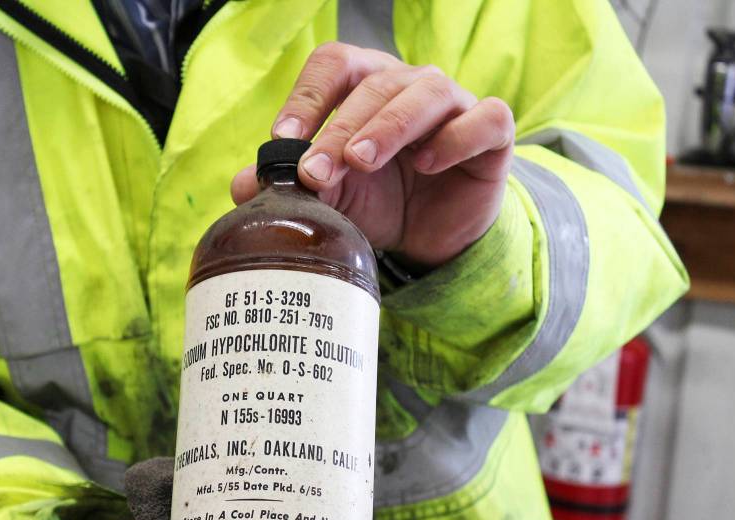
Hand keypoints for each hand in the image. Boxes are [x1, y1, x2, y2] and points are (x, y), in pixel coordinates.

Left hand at [231, 42, 514, 268]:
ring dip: (388, 126)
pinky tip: (428, 164)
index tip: (281, 140)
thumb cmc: (380, 202)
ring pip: (425, 94)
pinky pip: (483, 119)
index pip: (334, 65)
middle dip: (339, 129)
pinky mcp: (492, 134)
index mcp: (366, 86)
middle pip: (373, 85)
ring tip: (361, 161)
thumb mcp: (330, 198)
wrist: (431, 239)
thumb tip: (242, 185)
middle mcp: (409, 85)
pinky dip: (455, 138)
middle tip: (316, 172)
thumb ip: (290, 187)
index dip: (307, 98)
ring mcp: (455, 105)